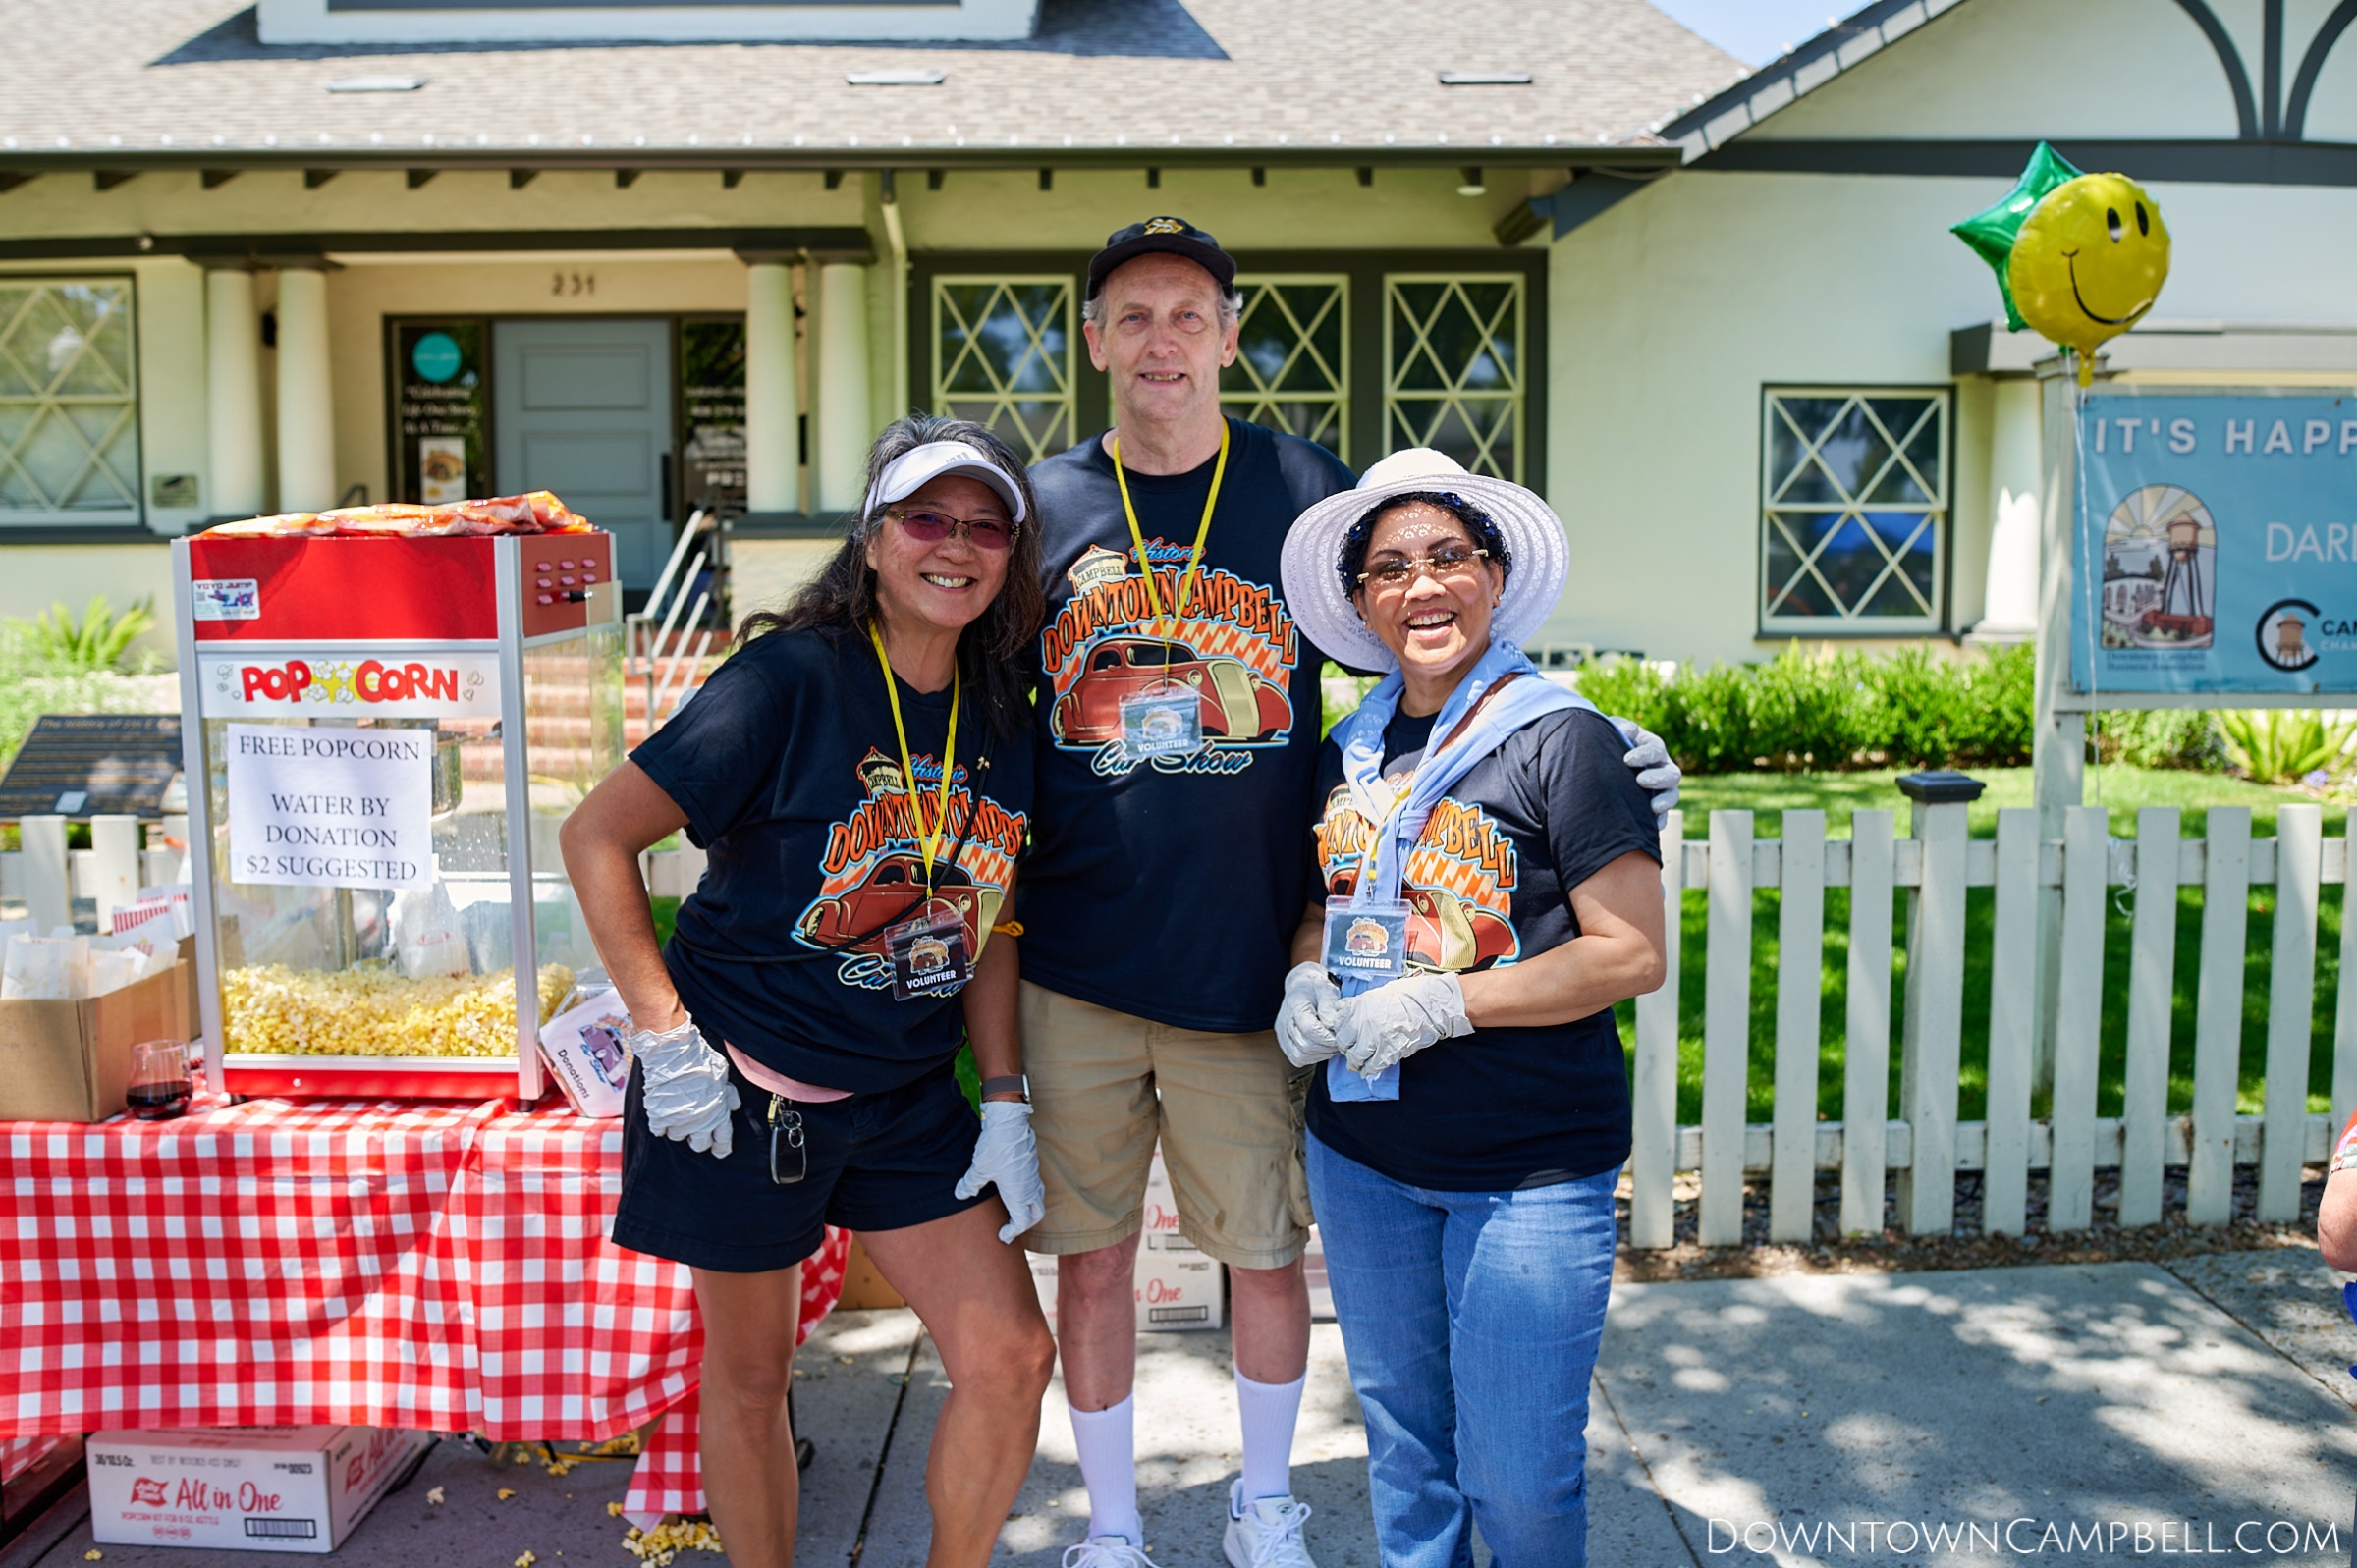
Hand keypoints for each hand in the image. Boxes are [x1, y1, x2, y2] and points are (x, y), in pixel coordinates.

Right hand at [630, 1017, 739, 1158]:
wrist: (674, 1054)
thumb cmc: (700, 1061)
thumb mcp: (723, 1075)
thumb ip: (728, 1094)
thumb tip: (733, 1105)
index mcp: (718, 1113)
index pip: (723, 1139)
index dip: (722, 1147)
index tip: (720, 1151)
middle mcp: (699, 1122)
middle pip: (700, 1145)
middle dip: (699, 1140)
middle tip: (696, 1131)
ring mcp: (678, 1121)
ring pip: (678, 1137)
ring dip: (679, 1128)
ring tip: (678, 1114)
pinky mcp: (659, 1118)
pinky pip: (659, 1131)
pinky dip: (660, 1124)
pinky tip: (662, 1114)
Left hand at [956, 1099, 1044, 1242]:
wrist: (1010, 1122)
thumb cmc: (996, 1148)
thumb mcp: (979, 1169)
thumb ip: (970, 1185)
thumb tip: (960, 1194)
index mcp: (1020, 1195)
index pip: (1022, 1222)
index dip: (1012, 1232)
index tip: (1001, 1236)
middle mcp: (1031, 1187)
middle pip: (1037, 1214)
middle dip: (1025, 1224)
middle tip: (1011, 1228)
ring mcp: (1034, 1175)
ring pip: (1038, 1199)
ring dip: (1029, 1208)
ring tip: (1014, 1211)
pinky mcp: (1032, 1164)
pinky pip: (1035, 1186)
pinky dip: (1028, 1194)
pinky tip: (1014, 1189)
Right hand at [1275, 961, 1342, 1066]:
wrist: (1302, 987)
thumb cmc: (1317, 989)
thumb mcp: (1327, 989)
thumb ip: (1329, 1006)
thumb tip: (1331, 1026)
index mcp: (1294, 1004)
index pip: (1309, 1029)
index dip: (1328, 1037)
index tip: (1340, 1035)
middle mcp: (1284, 1021)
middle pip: (1305, 1045)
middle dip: (1326, 1048)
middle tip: (1339, 1042)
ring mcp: (1282, 1033)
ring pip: (1300, 1056)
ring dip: (1320, 1054)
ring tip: (1331, 1044)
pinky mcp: (1284, 1043)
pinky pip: (1297, 1059)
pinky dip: (1313, 1057)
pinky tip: (1322, 1048)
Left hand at [1338, 970, 1472, 1077]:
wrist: (1431, 1005)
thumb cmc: (1410, 994)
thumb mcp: (1379, 993)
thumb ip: (1360, 1004)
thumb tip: (1346, 1010)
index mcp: (1359, 1005)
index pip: (1337, 1023)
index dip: (1340, 1031)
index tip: (1344, 1035)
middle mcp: (1363, 1022)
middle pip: (1343, 1043)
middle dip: (1345, 1048)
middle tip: (1349, 1051)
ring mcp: (1375, 1039)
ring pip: (1355, 1057)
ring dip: (1355, 1063)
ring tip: (1356, 1066)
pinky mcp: (1388, 1052)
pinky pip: (1373, 1066)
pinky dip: (1369, 1070)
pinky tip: (1368, 1071)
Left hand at [1610, 716, 1680, 822]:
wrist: (1602, 762)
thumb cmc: (1610, 742)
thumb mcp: (1614, 730)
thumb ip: (1621, 728)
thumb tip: (1627, 731)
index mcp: (1653, 747)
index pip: (1655, 749)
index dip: (1644, 754)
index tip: (1627, 760)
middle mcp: (1661, 768)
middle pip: (1672, 774)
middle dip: (1658, 778)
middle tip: (1640, 781)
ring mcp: (1660, 788)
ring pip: (1672, 795)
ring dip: (1665, 801)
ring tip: (1653, 807)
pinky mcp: (1654, 807)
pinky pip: (1663, 816)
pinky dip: (1659, 821)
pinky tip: (1653, 825)